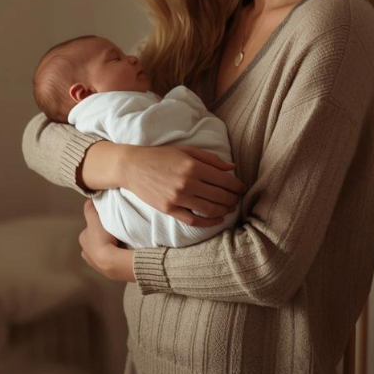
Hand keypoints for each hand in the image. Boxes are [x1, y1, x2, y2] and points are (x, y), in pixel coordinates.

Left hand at [79, 200, 133, 281]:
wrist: (112, 261)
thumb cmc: (101, 239)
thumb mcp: (94, 219)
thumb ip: (90, 210)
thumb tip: (89, 200)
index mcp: (83, 240)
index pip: (90, 230)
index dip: (98, 226)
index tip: (107, 224)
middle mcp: (86, 253)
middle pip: (96, 241)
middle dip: (104, 238)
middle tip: (116, 234)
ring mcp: (95, 264)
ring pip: (103, 252)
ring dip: (110, 248)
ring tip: (121, 244)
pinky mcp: (106, 272)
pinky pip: (111, 261)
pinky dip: (114, 257)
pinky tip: (122, 253)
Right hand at [122, 145, 243, 226]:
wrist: (132, 167)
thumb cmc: (161, 156)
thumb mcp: (186, 150)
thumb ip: (211, 159)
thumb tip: (232, 167)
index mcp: (193, 166)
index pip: (224, 180)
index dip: (237, 186)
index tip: (241, 188)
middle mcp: (187, 183)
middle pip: (220, 196)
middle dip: (233, 199)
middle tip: (237, 199)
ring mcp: (178, 198)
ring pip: (210, 210)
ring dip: (225, 211)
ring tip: (230, 208)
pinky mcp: (169, 209)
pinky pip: (194, 220)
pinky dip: (209, 223)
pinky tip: (217, 219)